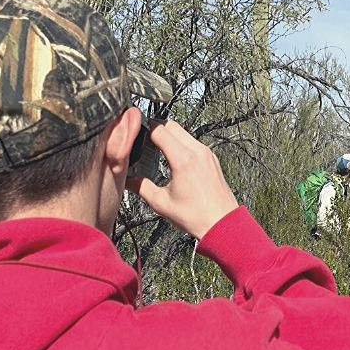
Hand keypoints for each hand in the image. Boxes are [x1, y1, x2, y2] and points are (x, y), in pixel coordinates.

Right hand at [133, 120, 239, 242]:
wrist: (223, 224)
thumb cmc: (197, 216)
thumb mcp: (161, 203)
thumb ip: (140, 187)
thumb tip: (127, 180)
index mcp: (183, 159)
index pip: (159, 130)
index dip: (143, 129)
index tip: (135, 136)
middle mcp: (197, 152)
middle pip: (171, 125)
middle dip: (155, 129)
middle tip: (144, 141)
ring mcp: (207, 154)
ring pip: (183, 131)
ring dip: (169, 135)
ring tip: (158, 149)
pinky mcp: (212, 159)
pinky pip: (193, 141)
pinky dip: (181, 143)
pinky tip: (174, 158)